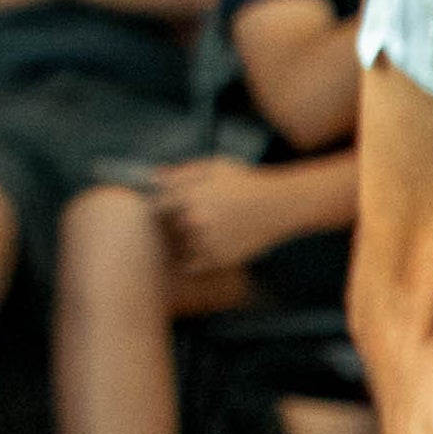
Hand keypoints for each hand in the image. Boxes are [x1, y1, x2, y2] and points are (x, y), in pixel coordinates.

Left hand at [149, 156, 294, 274]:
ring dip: (176, 245)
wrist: (281, 205)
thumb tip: (152, 177)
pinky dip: (187, 261)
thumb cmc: (245, 182)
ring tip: (187, 237)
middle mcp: (195, 220)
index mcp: (189, 196)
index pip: (153, 207)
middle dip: (165, 226)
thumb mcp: (214, 167)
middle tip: (172, 224)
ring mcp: (207, 241)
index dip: (154, 209)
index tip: (160, 209)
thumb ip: (181, 173)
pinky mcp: (220, 258)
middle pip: (163, 229)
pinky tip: (194, 251)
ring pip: (175, 248)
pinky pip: (190, 266)